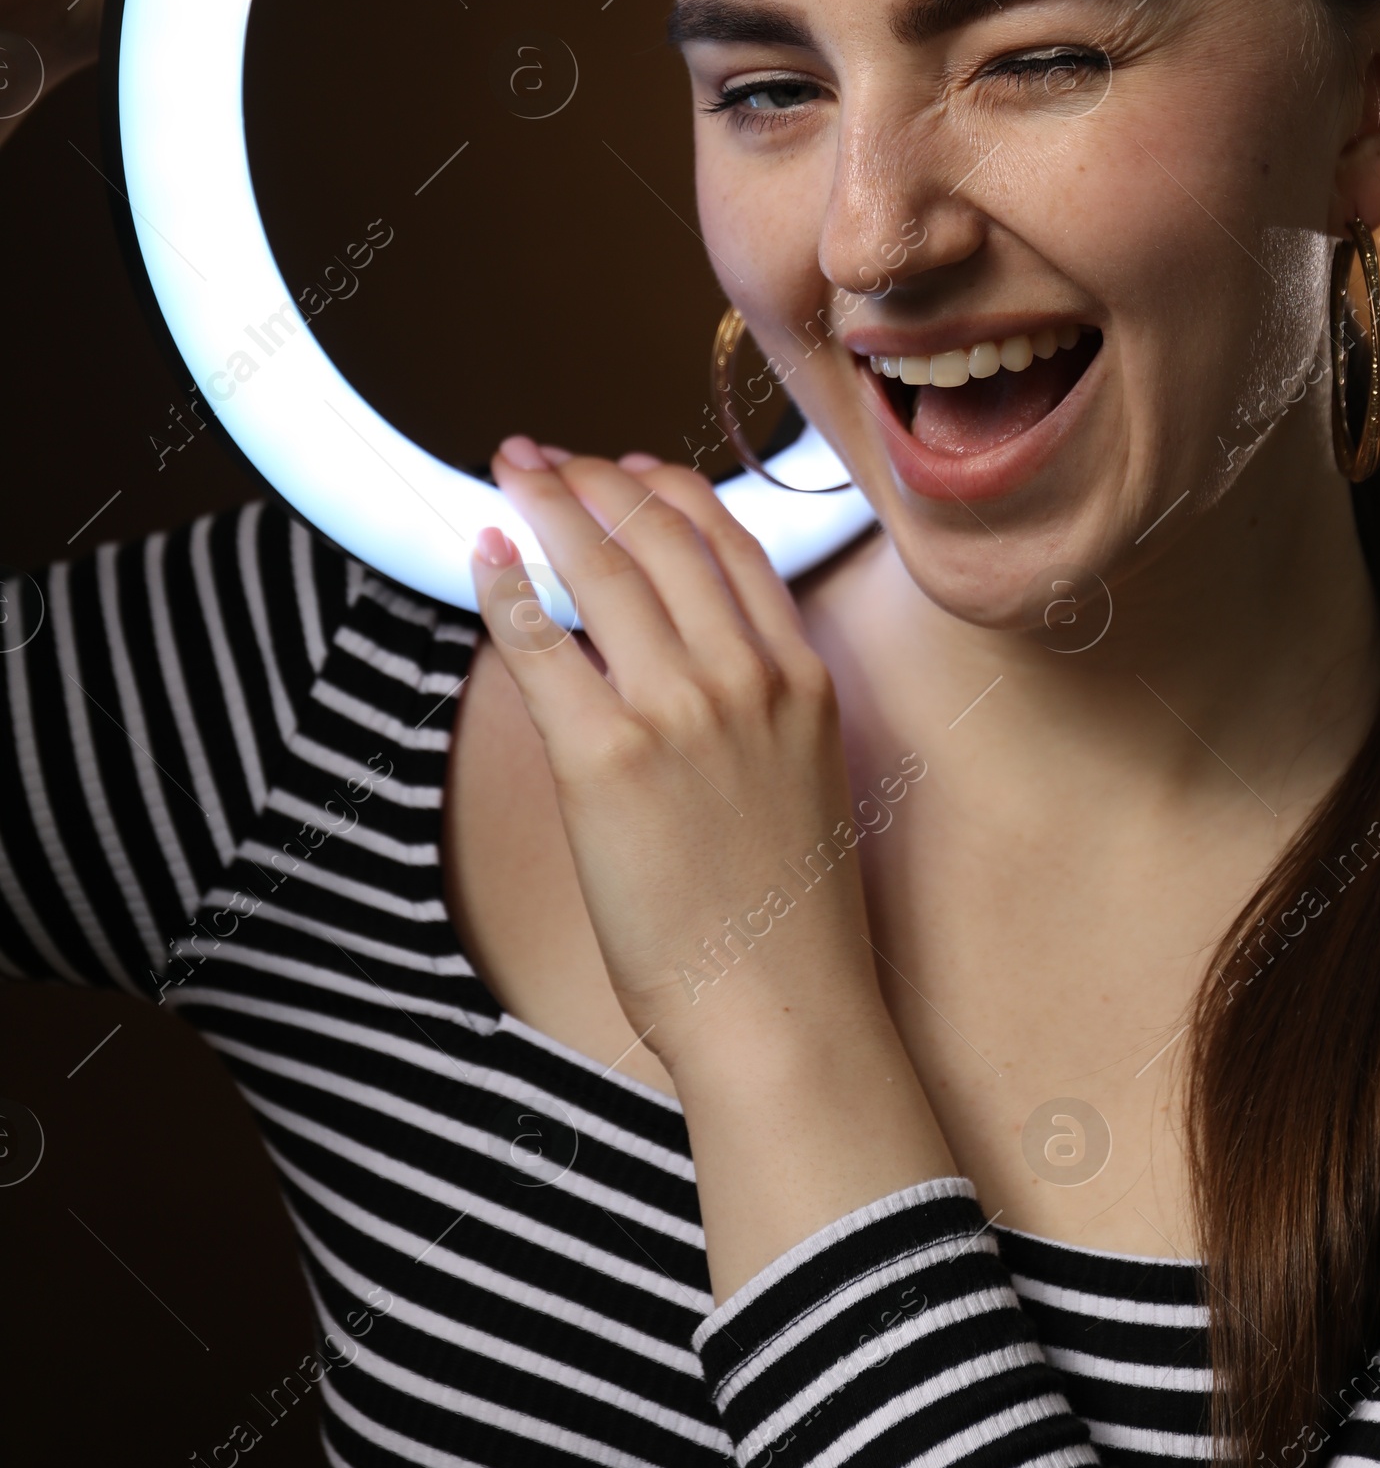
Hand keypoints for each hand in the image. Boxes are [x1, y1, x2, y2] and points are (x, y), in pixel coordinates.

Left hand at [473, 437, 957, 1299]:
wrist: (782, 1011)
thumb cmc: (792, 923)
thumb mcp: (807, 781)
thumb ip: (763, 705)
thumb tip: (689, 660)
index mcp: (802, 678)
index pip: (732, 543)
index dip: (671, 488)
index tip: (631, 466)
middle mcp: (745, 676)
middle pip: (660, 534)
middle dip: (596, 479)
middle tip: (548, 456)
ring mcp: (677, 710)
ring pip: (601, 567)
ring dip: (550, 505)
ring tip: (513, 474)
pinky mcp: (604, 757)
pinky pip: (541, 643)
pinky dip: (508, 586)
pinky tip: (485, 552)